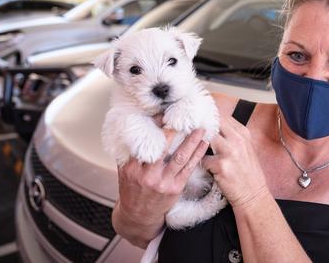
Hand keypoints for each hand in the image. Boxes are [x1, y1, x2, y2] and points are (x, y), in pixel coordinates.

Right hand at [113, 119, 208, 246]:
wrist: (138, 215)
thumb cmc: (132, 188)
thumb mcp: (124, 170)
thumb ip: (130, 151)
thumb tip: (137, 126)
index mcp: (131, 168)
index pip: (143, 142)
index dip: (154, 126)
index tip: (163, 112)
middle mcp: (146, 175)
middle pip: (163, 147)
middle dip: (175, 129)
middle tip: (184, 115)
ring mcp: (162, 182)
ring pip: (179, 157)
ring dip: (192, 140)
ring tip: (200, 127)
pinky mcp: (175, 188)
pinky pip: (189, 168)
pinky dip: (197, 155)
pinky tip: (203, 144)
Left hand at [203, 113, 267, 209]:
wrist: (253, 195)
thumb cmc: (248, 173)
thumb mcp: (245, 149)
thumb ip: (232, 136)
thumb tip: (213, 125)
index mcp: (243, 133)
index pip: (221, 116)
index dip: (208, 118)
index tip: (199, 119)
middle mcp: (237, 139)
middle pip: (212, 124)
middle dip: (201, 127)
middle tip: (191, 132)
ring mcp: (229, 152)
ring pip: (204, 139)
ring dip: (198, 145)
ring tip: (195, 150)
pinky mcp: (221, 165)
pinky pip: (202, 159)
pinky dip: (202, 164)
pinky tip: (206, 169)